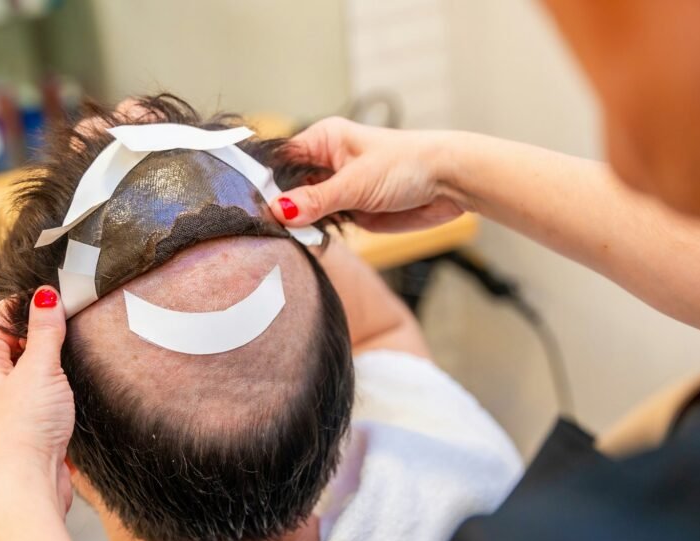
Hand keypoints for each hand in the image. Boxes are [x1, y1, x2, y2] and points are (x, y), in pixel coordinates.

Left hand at [0, 287, 74, 515]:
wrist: (29, 483)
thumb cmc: (24, 428)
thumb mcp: (38, 368)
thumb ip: (45, 330)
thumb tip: (45, 294)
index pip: (1, 318)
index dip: (28, 304)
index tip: (58, 294)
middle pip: (20, 342)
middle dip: (47, 331)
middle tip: (76, 319)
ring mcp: (14, 404)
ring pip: (37, 368)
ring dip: (58, 360)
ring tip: (81, 350)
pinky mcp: (35, 423)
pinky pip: (50, 392)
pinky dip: (65, 385)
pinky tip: (82, 383)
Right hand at [272, 117, 469, 231]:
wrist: (449, 184)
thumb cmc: (409, 164)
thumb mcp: (356, 183)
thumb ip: (315, 200)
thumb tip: (278, 210)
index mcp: (323, 140)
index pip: (280, 160)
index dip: (264, 181)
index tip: (251, 205)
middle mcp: (326, 163)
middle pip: (287, 186)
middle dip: (279, 206)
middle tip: (265, 226)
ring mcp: (337, 188)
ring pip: (302, 208)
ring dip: (296, 223)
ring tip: (282, 236)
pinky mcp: (350, 211)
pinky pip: (321, 224)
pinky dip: (313, 233)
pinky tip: (304, 241)